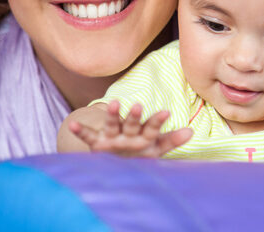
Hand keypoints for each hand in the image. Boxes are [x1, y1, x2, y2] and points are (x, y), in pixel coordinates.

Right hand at [67, 100, 192, 157]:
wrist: (115, 159)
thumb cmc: (139, 151)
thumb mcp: (155, 149)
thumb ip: (171, 140)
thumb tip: (191, 131)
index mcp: (143, 135)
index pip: (151, 127)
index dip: (157, 121)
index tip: (166, 112)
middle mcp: (127, 133)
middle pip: (132, 123)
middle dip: (135, 116)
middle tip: (139, 106)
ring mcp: (112, 136)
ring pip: (112, 124)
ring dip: (112, 115)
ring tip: (113, 104)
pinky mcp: (97, 143)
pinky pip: (88, 136)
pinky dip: (79, 130)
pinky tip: (71, 125)